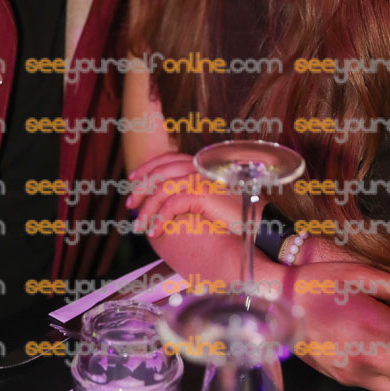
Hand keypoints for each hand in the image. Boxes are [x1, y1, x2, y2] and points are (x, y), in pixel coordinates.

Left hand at [127, 152, 267, 237]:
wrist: (259, 222)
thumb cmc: (236, 215)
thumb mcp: (211, 200)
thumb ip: (192, 194)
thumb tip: (167, 202)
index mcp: (201, 164)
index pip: (168, 158)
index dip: (148, 167)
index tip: (133, 180)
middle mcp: (199, 167)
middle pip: (160, 171)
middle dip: (141, 188)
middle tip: (130, 206)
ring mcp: (200, 178)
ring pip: (162, 189)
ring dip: (147, 208)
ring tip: (139, 226)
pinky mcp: (202, 193)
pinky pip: (172, 204)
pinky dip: (160, 218)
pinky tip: (155, 231)